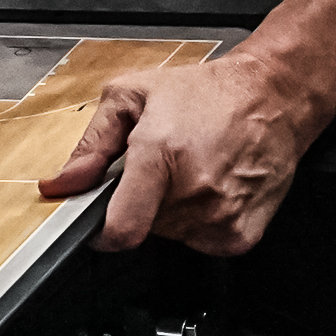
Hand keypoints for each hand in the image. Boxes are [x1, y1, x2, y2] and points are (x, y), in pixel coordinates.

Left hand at [53, 39, 335, 258]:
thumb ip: (91, 144)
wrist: (273, 96)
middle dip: (142, 202)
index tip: (98, 221)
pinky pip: (202, 243)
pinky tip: (212, 188)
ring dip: (172, 211)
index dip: (101, 231)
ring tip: (192, 171)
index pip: (120, 228)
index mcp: (160, 153)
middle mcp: (194, 190)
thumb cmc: (207, 93)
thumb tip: (62, 184)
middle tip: (163, 169)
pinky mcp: (241, 236)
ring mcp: (220, 217)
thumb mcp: (132, 96)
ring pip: (171, 236)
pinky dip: (200, 222)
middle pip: (142, 228)